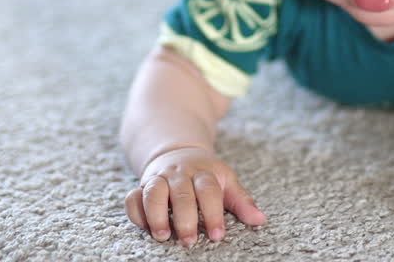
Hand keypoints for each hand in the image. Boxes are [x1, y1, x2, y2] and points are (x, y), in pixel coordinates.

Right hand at [124, 146, 266, 246]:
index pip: (209, 191)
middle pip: (182, 194)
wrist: (177, 151)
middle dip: (185, 219)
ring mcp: (159, 178)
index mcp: (204, 173)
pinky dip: (136, 212)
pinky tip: (144, 227)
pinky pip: (133, 197)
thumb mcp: (226, 182)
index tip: (217, 235)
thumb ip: (241, 201)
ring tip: (163, 236)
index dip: (213, 213)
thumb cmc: (206, 174)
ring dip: (157, 214)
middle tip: (190, 241)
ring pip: (154, 192)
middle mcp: (180, 174)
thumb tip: (260, 220)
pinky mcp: (142, 185)